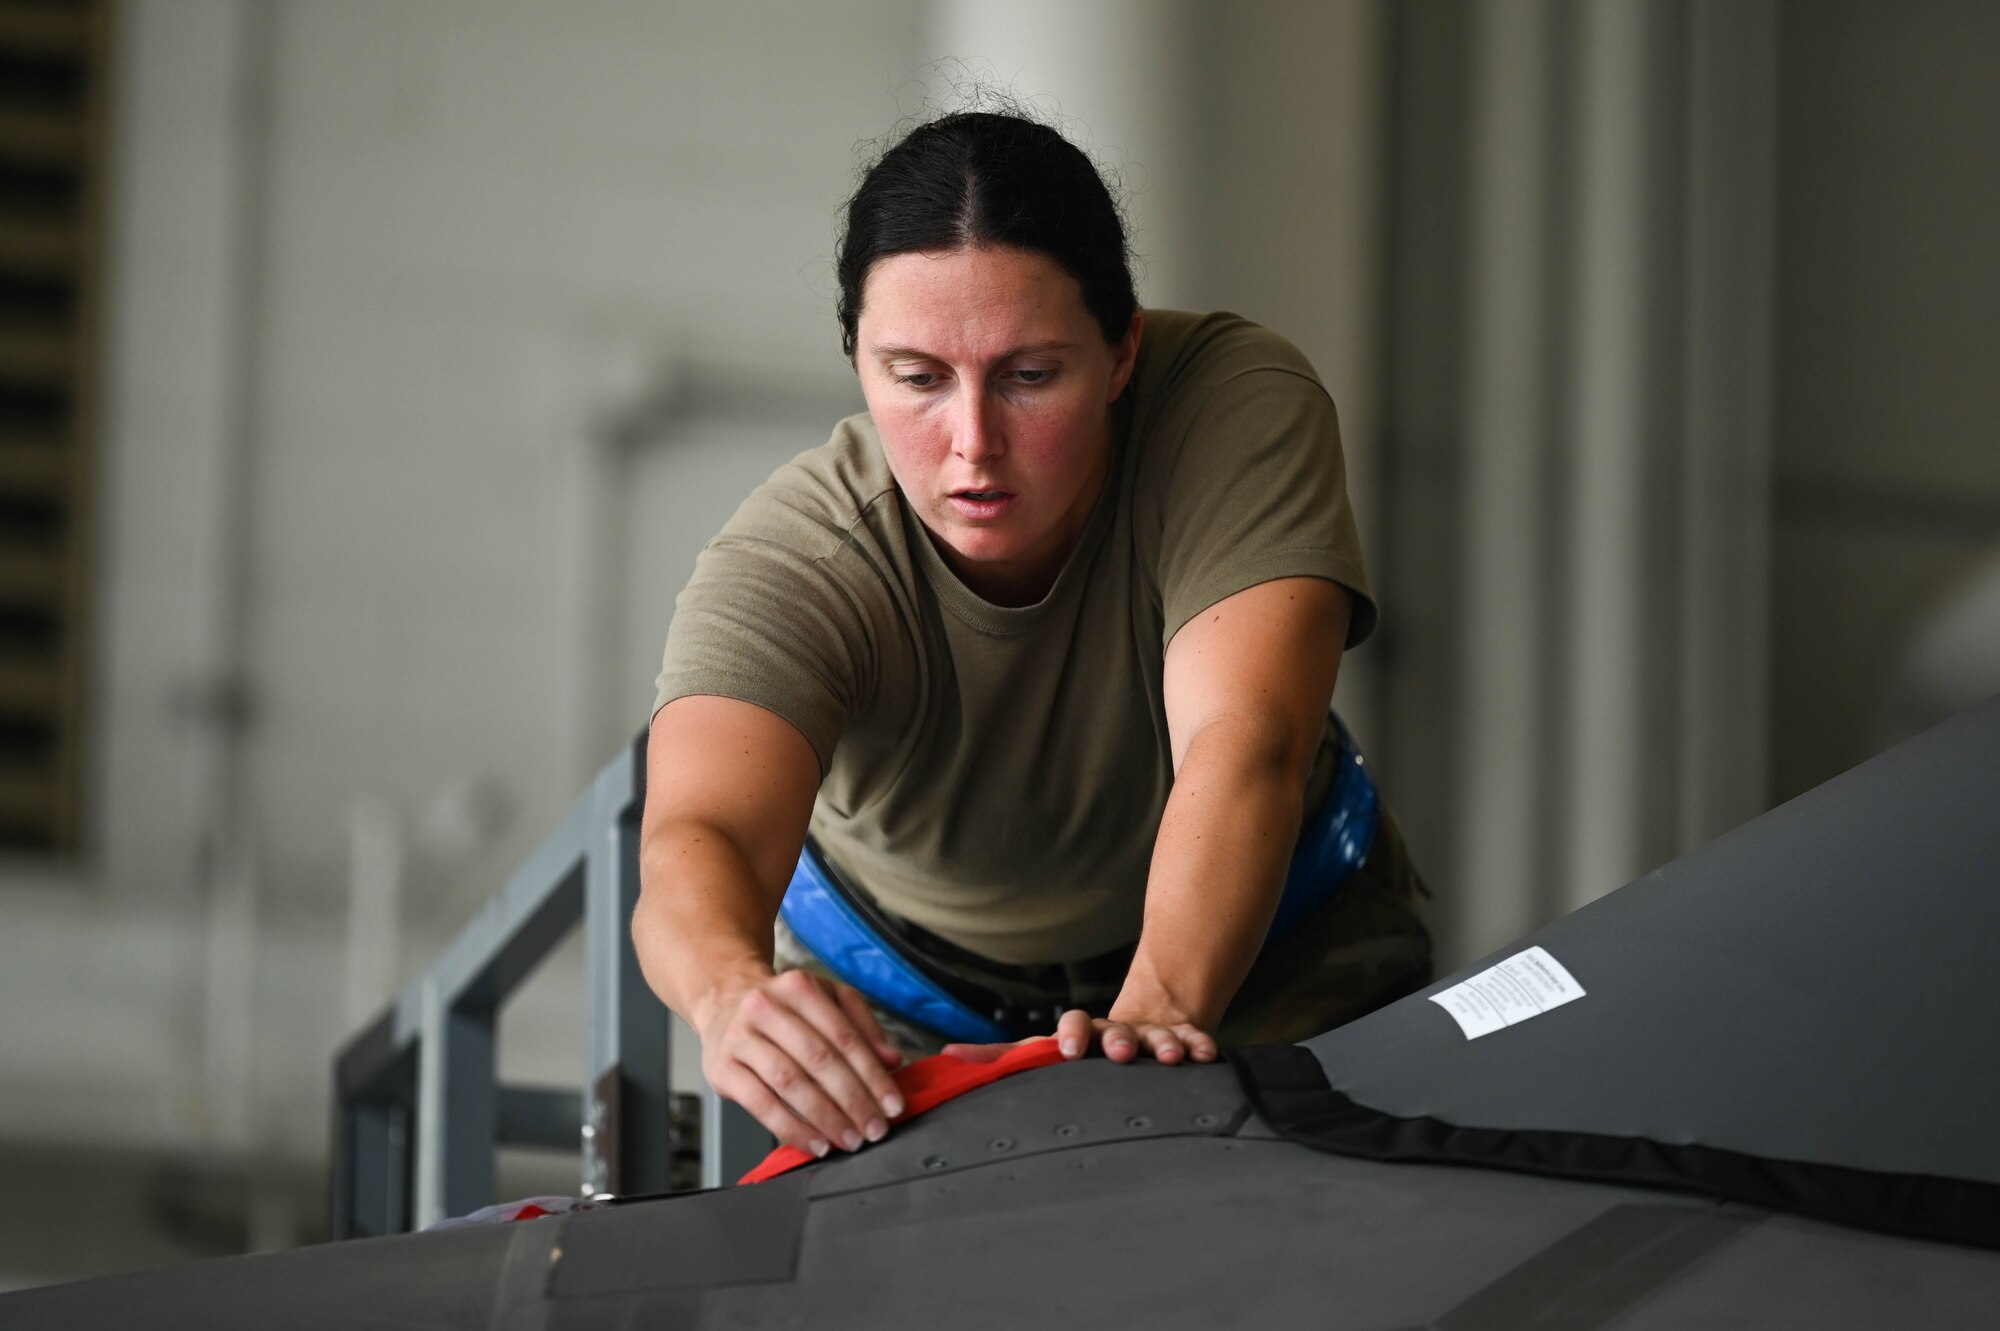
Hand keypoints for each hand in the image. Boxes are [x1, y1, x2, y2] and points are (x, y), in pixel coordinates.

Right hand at [696, 969, 905, 1157]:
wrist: (723, 1002)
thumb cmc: (783, 1008)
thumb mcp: (827, 1001)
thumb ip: (862, 1027)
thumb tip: (892, 1060)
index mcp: (799, 987)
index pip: (844, 1035)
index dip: (872, 1073)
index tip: (892, 1104)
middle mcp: (766, 1008)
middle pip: (818, 1059)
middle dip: (853, 1100)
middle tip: (874, 1128)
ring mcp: (740, 1038)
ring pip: (790, 1082)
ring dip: (825, 1117)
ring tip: (849, 1139)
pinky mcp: (722, 1068)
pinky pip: (761, 1104)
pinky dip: (791, 1128)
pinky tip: (815, 1142)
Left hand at [937, 1010, 1221, 1065]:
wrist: (1149, 1019)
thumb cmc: (1086, 1048)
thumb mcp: (1045, 1052)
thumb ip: (999, 1059)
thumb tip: (943, 1059)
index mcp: (1082, 1038)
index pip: (1071, 1028)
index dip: (1069, 1035)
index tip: (1067, 1050)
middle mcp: (1116, 1034)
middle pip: (1115, 1033)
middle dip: (1117, 1041)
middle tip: (1118, 1053)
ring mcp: (1150, 1038)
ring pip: (1157, 1038)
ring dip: (1161, 1044)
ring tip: (1168, 1057)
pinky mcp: (1184, 1040)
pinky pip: (1194, 1041)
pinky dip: (1199, 1045)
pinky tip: (1206, 1054)